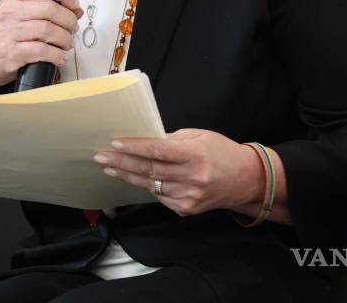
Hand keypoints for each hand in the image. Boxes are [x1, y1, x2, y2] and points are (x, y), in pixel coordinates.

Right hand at [0, 0, 81, 91]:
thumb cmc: (2, 37)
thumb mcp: (16, 13)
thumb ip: (41, 8)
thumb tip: (74, 10)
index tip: (74, 5)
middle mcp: (10, 12)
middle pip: (50, 8)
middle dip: (69, 20)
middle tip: (72, 28)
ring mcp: (9, 33)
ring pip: (48, 29)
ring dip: (65, 39)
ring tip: (67, 43)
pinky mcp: (11, 53)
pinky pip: (42, 50)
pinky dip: (56, 55)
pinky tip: (58, 57)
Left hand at [93, 129, 263, 216]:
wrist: (246, 180)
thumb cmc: (221, 152)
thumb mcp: (199, 136)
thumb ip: (172, 139)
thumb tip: (144, 141)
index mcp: (195, 155)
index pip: (158, 151)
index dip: (134, 147)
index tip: (114, 143)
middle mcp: (192, 178)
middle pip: (149, 170)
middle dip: (121, 163)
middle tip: (101, 157)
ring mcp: (189, 197)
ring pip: (151, 185)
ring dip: (129, 176)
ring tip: (110, 167)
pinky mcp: (187, 209)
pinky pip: (160, 196)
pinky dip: (148, 186)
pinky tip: (135, 178)